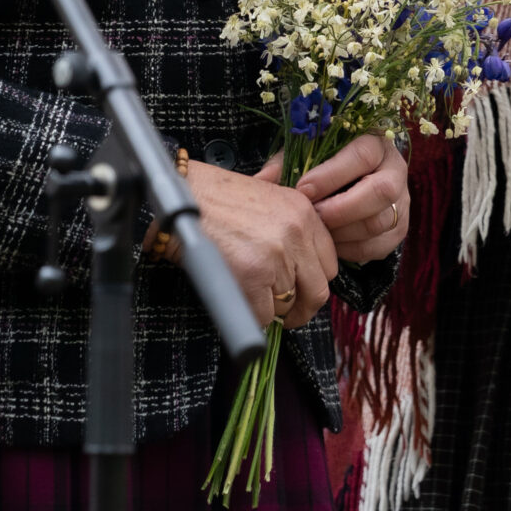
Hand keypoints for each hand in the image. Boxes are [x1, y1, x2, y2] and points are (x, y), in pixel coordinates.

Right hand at [189, 155, 335, 329]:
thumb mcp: (267, 195)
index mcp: (303, 212)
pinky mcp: (253, 275)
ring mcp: (276, 255)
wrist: (181, 196)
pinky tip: (237, 298)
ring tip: (249, 293)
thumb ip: (290, 224)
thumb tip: (300, 264)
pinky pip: (262, 315)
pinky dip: (250, 315)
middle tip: (285, 313)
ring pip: (286, 304)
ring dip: (268, 307)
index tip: (300, 290)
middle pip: (317, 290)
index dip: (313, 282)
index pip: (330, 264)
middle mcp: (296, 233)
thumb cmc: (215, 197)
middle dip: (300, 308)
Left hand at [292, 133, 409, 265]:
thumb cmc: (324, 162)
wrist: (353, 176)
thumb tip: (261, 180)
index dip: (331, 175)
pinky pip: (379, 246)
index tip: (303, 189)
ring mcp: (402, 202)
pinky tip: (329, 245)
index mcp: (376, 143)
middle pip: (380, 192)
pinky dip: (351, 249)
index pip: (361, 156)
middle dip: (342, 208)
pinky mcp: (399, 229)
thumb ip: (286, 163)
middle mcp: (395, 171)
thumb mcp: (306, 153)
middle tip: (312, 216)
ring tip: (316, 232)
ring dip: (344, 231)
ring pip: (381, 222)